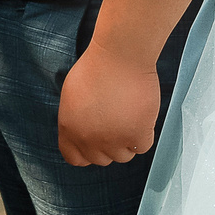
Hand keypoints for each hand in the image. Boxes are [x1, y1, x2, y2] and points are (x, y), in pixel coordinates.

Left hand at [57, 39, 160, 166]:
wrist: (120, 55)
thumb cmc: (98, 67)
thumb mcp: (72, 96)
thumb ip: (75, 121)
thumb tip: (84, 133)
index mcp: (70, 129)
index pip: (75, 158)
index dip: (87, 151)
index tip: (96, 142)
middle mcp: (90, 140)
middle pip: (102, 159)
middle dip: (109, 144)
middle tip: (116, 121)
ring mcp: (113, 140)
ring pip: (124, 156)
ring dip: (127, 140)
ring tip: (128, 114)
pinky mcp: (136, 135)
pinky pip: (142, 146)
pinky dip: (144, 133)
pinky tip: (140, 114)